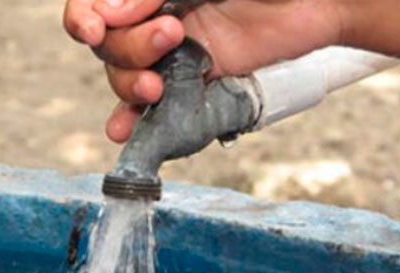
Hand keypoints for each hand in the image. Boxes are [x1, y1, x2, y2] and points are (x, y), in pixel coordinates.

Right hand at [63, 0, 343, 141]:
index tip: (93, 29)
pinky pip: (156, 107)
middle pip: (109, 47)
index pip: (94, 4)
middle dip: (130, 48)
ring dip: (131, 87)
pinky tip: (124, 132)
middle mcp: (153, 18)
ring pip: (126, 79)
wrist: (315, 0)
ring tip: (160, 86)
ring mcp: (173, 54)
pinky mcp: (194, 83)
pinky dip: (136, 121)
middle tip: (172, 35)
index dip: (83, 18)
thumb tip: (108, 15)